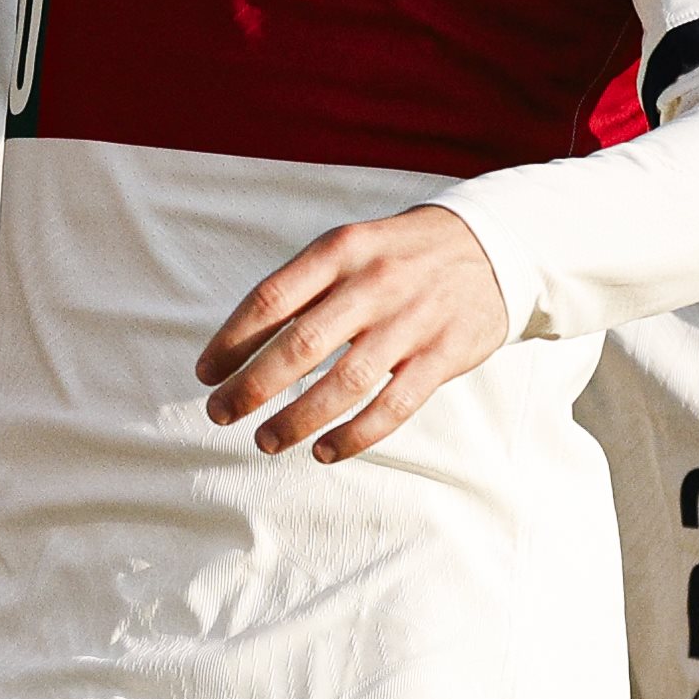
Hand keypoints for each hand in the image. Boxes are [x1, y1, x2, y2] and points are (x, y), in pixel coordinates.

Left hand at [198, 204, 510, 463]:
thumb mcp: (351, 247)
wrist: (493, 247)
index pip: (271, 299)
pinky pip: (393, 405)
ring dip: (298, 419)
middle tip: (220, 414)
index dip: (232, 342)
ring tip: (265, 441)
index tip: (205, 374)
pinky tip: (325, 452)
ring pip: (344, 383)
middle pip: (301, 345)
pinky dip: (356, 435)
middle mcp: (373, 283)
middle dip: (252, 386)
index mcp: (340, 250)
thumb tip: (239, 346)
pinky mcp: (443, 355)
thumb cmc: (399, 255)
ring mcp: (411, 321)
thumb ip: (303, 287)